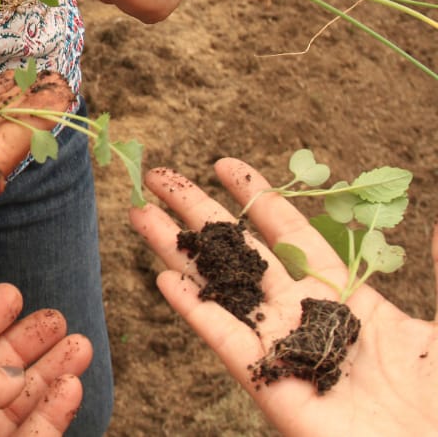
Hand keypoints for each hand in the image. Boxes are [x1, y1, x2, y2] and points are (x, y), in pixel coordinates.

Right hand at [129, 158, 437, 435]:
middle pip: (240, 250)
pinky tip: (165, 278)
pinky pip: (224, 338)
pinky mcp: (268, 383)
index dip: (256, 197)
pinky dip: (195, 308)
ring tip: (140, 213)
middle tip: (160, 176)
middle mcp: (304, 316)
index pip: (291, 233)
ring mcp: (281, 348)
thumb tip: (437, 221)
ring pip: (219, 286)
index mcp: (347, 298)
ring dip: (178, 249)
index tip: (224, 164)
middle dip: (198, 211)